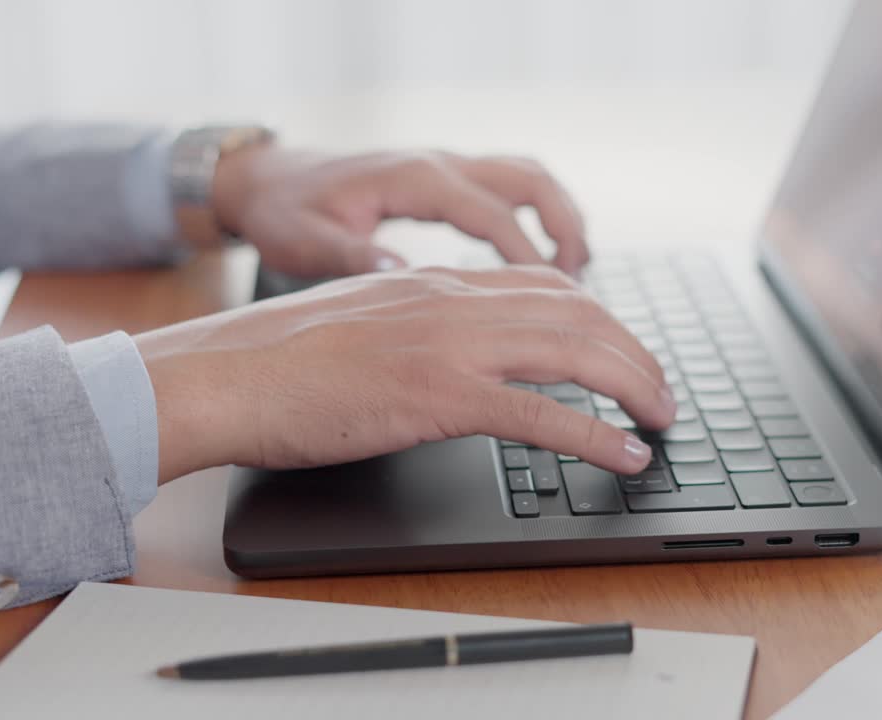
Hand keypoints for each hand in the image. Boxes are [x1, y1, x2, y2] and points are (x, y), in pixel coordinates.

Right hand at [134, 266, 673, 483]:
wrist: (220, 374)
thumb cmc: (274, 359)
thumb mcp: (360, 319)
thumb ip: (416, 325)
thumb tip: (453, 355)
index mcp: (434, 282)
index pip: (547, 285)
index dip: (601, 318)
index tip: (623, 350)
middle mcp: (453, 300)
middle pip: (580, 312)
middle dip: (635, 353)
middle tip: (660, 391)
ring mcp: (449, 344)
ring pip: (576, 352)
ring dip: (633, 386)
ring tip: (661, 419)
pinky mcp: (438, 395)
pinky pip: (541, 414)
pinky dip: (596, 436)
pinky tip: (625, 454)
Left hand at [210, 147, 588, 276]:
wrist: (264, 181)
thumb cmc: (282, 213)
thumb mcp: (304, 239)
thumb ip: (354, 256)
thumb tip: (401, 275)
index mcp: (414, 180)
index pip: (493, 215)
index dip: (532, 257)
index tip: (560, 300)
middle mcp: (439, 165)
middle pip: (531, 182)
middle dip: (567, 230)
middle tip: (583, 284)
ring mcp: (446, 169)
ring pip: (529, 179)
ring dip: (561, 221)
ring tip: (576, 277)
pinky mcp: (445, 182)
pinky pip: (510, 192)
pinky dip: (539, 222)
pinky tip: (541, 267)